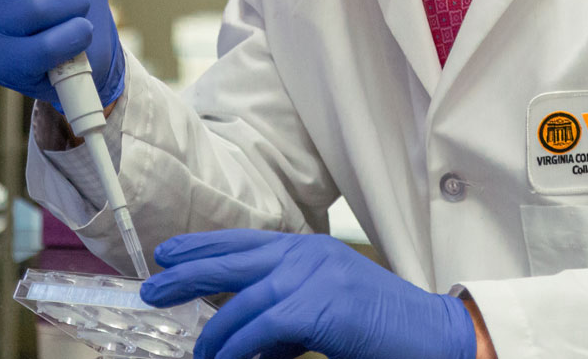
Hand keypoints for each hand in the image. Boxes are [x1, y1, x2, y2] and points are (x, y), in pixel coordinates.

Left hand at [140, 230, 475, 358]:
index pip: (243, 241)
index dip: (203, 247)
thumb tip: (247, 341)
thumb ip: (286, 317)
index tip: (168, 254)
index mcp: (309, 249)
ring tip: (199, 354)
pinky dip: (238, 348)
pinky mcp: (319, 305)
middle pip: (232, 258)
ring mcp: (314, 276)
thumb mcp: (326, 312)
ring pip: (242, 301)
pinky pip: (260, 328)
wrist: (435, 337)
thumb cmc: (382, 330)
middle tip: (152, 288)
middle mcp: (307, 254)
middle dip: (187, 274)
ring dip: (215, 333)